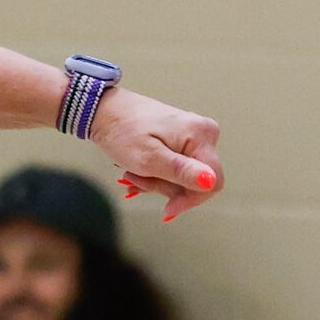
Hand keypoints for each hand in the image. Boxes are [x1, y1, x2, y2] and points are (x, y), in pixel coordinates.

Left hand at [93, 88, 223, 221]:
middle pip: (197, 180)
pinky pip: (178, 167)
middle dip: (166, 187)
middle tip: (136, 179)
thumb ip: (181, 172)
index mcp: (201, 135)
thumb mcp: (149, 159)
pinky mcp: (184, 139)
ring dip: (158, 182)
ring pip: (185, 177)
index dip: (191, 200)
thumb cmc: (123, 131)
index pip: (213, 182)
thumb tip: (210, 182)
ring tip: (133, 172)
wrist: (106, 111)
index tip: (167, 209)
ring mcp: (194, 135)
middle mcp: (204, 133)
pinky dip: (158, 174)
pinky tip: (140, 171)